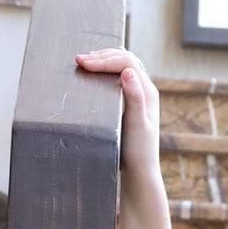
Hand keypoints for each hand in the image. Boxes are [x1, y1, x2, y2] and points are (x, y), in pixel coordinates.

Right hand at [74, 46, 161, 191]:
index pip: (127, 63)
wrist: (140, 172)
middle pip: (125, 59)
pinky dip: (104, 70)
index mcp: (148, 92)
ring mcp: (138, 95)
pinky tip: (91, 73)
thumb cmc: (138, 152)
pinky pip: (117, 77)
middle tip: (79, 60)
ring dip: (103, 59)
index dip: (105, 60)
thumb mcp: (136, 126)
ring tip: (83, 62)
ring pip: (121, 65)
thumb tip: (127, 72)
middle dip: (101, 56)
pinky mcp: (129, 102)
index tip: (84, 64)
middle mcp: (145, 90)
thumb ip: (134, 99)